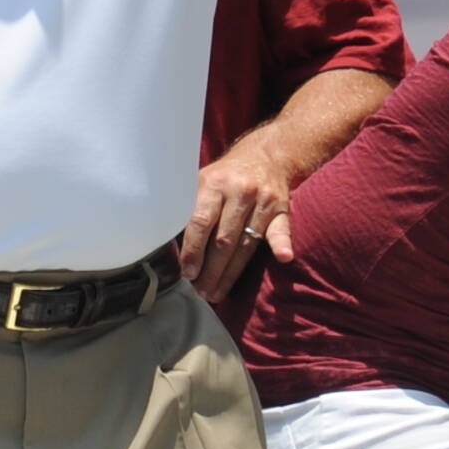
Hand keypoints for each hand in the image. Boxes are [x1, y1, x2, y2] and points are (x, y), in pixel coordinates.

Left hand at [177, 133, 297, 303]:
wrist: (266, 156)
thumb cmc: (226, 175)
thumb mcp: (204, 180)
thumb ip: (189, 206)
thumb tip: (165, 239)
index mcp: (214, 184)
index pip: (200, 222)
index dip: (193, 250)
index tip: (187, 272)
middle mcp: (239, 192)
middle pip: (223, 239)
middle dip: (210, 270)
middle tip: (201, 292)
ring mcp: (262, 201)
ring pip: (246, 244)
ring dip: (231, 273)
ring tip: (217, 293)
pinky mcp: (282, 209)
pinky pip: (282, 230)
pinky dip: (282, 243)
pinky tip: (283, 257)